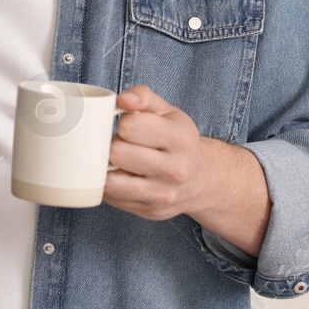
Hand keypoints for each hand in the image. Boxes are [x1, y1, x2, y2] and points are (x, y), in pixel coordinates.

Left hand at [104, 86, 270, 254]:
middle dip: (112, 145)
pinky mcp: (150, 211)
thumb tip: (122, 99)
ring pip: (111, 181)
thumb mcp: (167, 112)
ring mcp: (163, 195)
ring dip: (106, 168)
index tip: (127, 125)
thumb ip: (143, 97)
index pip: (129, 126)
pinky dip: (109, 186)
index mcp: (180, 139)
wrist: (201, 179)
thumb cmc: (177, 140)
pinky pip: (112, 198)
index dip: (121, 123)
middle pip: (117, 153)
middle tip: (121, 144)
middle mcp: (175, 170)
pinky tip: (119, 177)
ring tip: (116, 161)